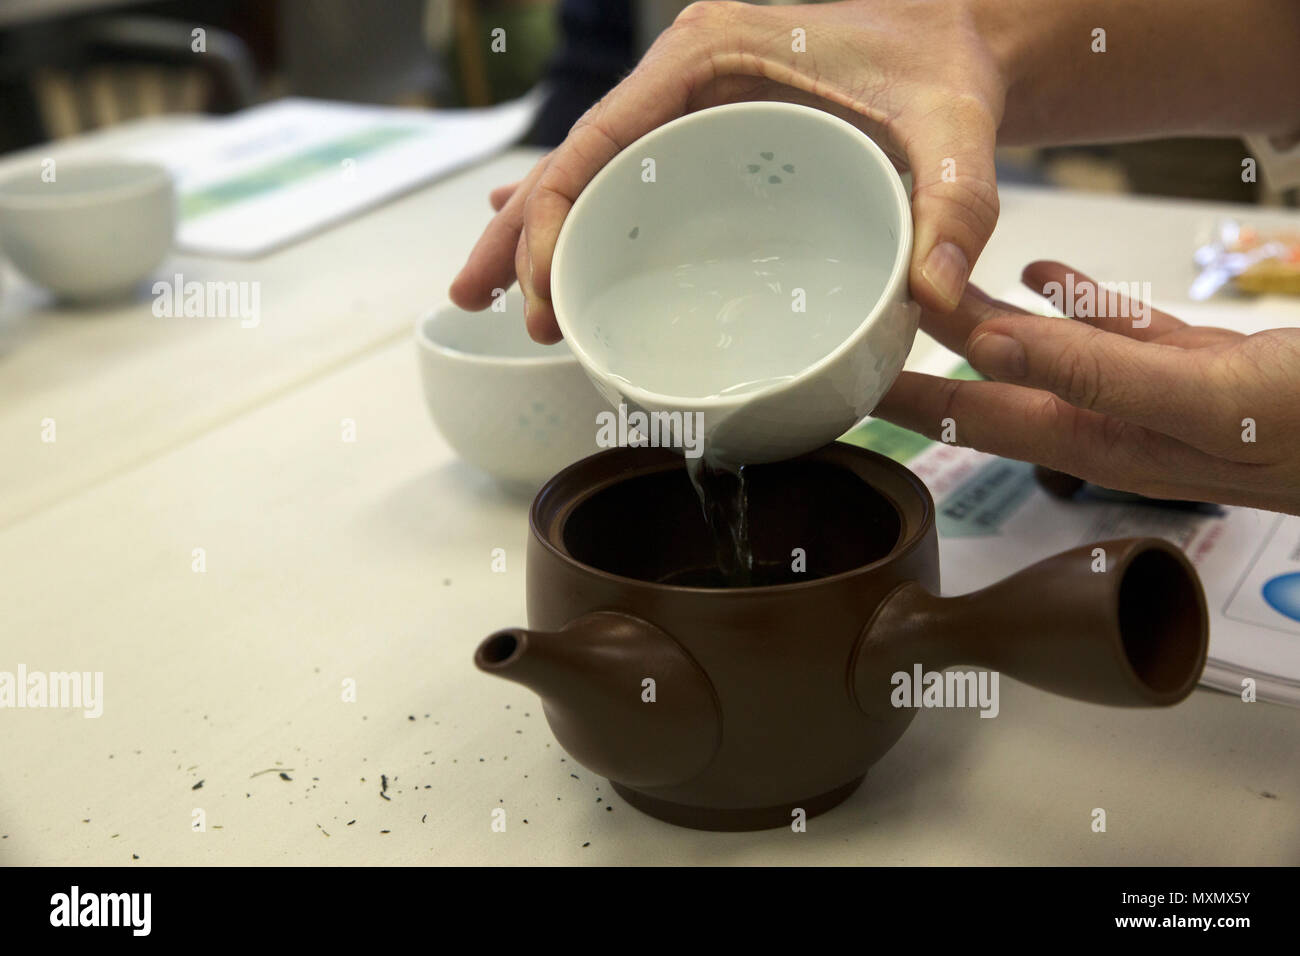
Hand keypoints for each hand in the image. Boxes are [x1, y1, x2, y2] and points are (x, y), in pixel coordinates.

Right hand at [450, 0, 1006, 340]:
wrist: (957, 41)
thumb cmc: (943, 69)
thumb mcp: (956, 129)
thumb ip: (955, 203)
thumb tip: (933, 295)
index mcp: (709, 55)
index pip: (601, 138)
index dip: (554, 215)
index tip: (541, 290)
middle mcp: (682, 77)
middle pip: (575, 160)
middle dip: (522, 233)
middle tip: (481, 302)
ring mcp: (687, 106)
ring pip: (590, 174)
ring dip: (538, 234)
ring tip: (493, 300)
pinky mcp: (704, 135)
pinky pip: (627, 183)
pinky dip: (584, 225)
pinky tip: (555, 267)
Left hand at [873, 260, 1299, 514]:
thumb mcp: (1204, 397)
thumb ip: (1093, 372)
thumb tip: (987, 345)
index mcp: (1098, 433)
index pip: (970, 415)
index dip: (904, 398)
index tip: (842, 381)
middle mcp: (1111, 418)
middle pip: (992, 384)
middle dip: (927, 361)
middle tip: (867, 331)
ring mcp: (1151, 392)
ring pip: (1048, 351)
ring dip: (990, 324)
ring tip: (935, 294)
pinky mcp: (1194, 365)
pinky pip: (1115, 330)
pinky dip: (1074, 303)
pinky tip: (1044, 275)